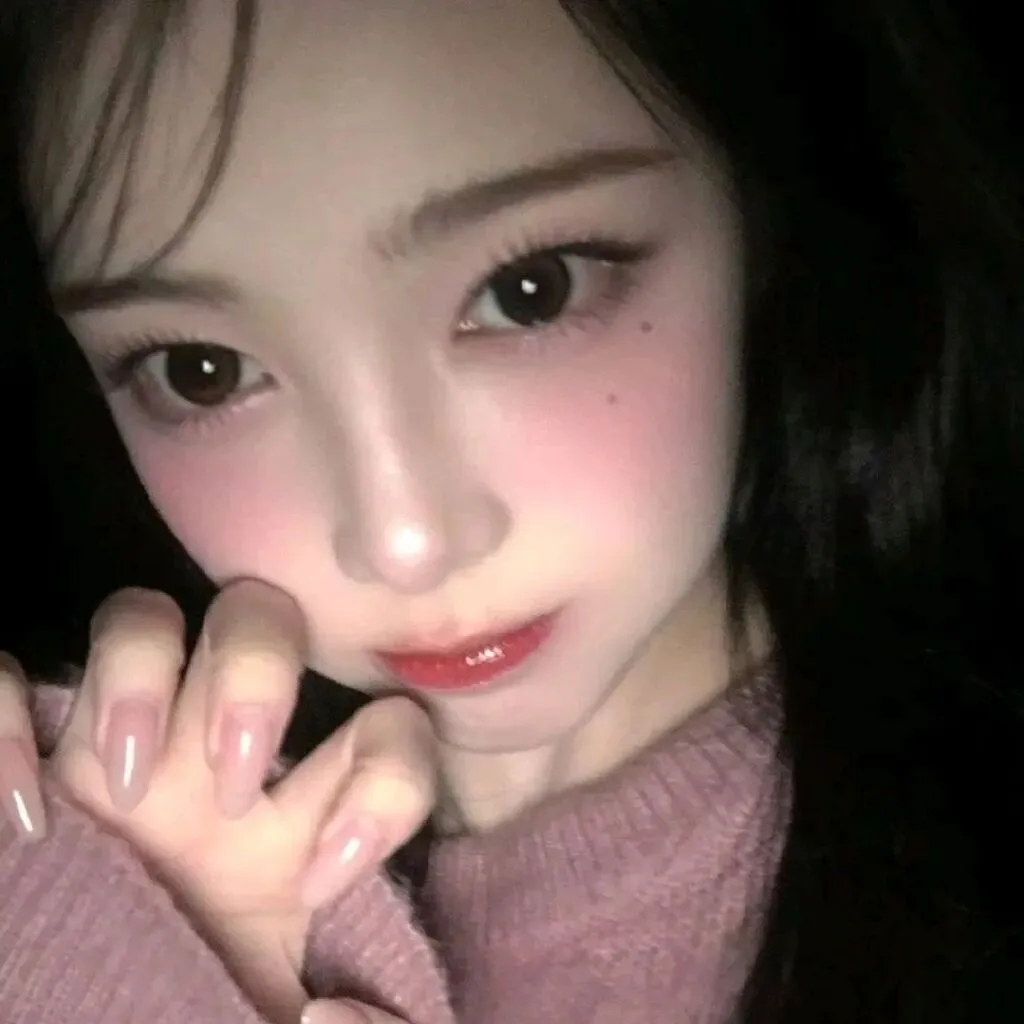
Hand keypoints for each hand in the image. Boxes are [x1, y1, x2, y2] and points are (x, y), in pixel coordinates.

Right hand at [0, 580, 436, 1022]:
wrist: (82, 1006)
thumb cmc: (188, 1008)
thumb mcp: (268, 1013)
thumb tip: (332, 1015)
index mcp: (293, 817)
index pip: (388, 728)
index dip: (385, 779)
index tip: (326, 874)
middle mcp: (211, 760)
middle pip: (262, 621)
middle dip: (256, 678)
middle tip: (228, 789)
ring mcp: (115, 750)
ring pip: (143, 619)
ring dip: (142, 675)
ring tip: (129, 781)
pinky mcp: (24, 761)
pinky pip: (3, 678)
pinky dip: (3, 719)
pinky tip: (22, 814)